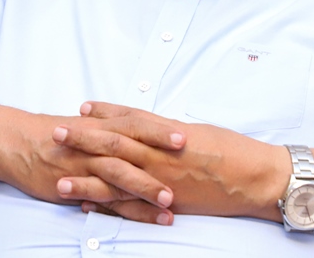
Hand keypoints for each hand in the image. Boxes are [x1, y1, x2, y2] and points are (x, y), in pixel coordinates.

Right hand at [0, 109, 186, 224]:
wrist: (19, 143)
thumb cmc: (57, 133)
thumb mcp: (87, 124)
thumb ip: (114, 126)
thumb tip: (146, 128)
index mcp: (101, 126)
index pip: (135, 123)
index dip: (159, 129)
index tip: (185, 135)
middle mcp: (95, 144)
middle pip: (132, 147)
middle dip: (160, 156)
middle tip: (188, 164)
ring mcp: (86, 166)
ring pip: (120, 176)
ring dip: (145, 187)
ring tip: (169, 202)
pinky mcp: (77, 187)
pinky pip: (105, 200)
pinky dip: (125, 209)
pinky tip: (144, 217)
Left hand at [52, 102, 289, 223]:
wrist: (256, 178)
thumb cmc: (232, 150)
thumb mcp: (198, 131)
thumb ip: (168, 132)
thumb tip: (147, 127)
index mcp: (168, 135)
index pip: (129, 121)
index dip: (104, 114)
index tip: (82, 108)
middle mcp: (161, 157)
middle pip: (115, 146)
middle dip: (83, 140)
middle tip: (57, 132)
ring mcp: (163, 182)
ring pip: (117, 179)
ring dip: (86, 179)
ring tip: (60, 179)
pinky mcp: (168, 204)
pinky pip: (132, 206)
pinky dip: (108, 206)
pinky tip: (88, 207)